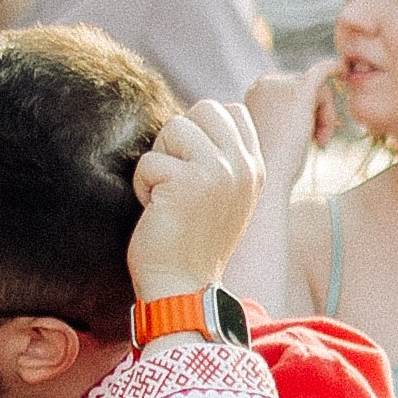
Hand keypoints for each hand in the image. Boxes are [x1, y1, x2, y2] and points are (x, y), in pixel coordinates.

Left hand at [129, 97, 265, 305]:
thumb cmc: (192, 244)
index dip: (201, 129)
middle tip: (173, 177)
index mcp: (255, 168)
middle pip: (204, 109)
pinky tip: (155, 211)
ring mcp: (218, 172)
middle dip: (178, 138)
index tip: (189, 166)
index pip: (231, 111)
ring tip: (165, 195)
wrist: (184, 289)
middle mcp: (243, 167)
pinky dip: (142, 185)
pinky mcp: (186, 182)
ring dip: (158, 161)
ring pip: (174, 127)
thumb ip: (221, 158)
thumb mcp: (222, 196)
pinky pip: (150, 160)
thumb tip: (193, 120)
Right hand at [242, 59, 335, 187]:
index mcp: (255, 93)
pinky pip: (322, 71)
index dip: (307, 114)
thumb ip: (285, 117)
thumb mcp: (275, 135)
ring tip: (319, 141)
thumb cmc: (273, 166)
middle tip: (319, 142)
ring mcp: (281, 84)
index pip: (291, 92)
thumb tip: (301, 114)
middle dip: (318, 114)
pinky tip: (343, 68)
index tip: (309, 139)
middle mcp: (264, 83)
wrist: (269, 180)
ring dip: (325, 116)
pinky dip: (334, 68)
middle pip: (306, 88)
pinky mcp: (300, 90)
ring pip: (318, 89)